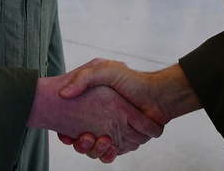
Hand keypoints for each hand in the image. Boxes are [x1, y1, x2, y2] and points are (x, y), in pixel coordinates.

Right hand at [28, 75, 162, 159]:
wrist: (159, 95)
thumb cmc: (133, 80)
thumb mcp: (106, 69)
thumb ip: (85, 78)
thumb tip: (64, 94)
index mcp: (94, 105)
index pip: (70, 123)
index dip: (65, 131)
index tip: (64, 134)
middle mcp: (100, 120)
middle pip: (80, 140)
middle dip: (79, 143)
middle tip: (84, 137)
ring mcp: (111, 133)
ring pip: (93, 150)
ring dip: (93, 149)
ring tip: (100, 140)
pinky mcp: (122, 143)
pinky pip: (109, 154)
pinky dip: (107, 154)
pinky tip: (110, 148)